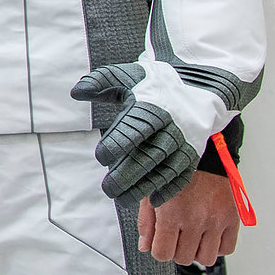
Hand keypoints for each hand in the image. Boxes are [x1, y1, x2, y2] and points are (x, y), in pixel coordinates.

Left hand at [72, 61, 206, 203]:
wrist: (198, 85)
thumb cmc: (154, 82)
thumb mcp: (128, 75)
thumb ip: (101, 81)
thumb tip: (76, 92)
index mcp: (154, 107)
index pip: (136, 129)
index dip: (119, 144)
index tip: (100, 157)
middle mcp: (172, 127)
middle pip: (151, 155)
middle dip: (129, 175)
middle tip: (108, 189)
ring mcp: (185, 142)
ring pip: (166, 170)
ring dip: (145, 187)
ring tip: (122, 199)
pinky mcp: (194, 153)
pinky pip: (184, 175)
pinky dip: (171, 189)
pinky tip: (153, 200)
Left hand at [139, 169, 240, 266]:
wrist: (202, 154)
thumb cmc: (174, 171)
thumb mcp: (150, 193)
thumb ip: (146, 222)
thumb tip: (145, 246)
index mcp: (172, 213)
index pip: (163, 254)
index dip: (159, 251)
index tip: (160, 242)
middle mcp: (196, 220)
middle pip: (184, 258)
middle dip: (177, 251)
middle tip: (176, 237)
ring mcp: (216, 221)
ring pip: (207, 259)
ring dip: (197, 251)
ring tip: (192, 237)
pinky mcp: (233, 218)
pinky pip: (227, 248)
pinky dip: (217, 247)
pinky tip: (208, 234)